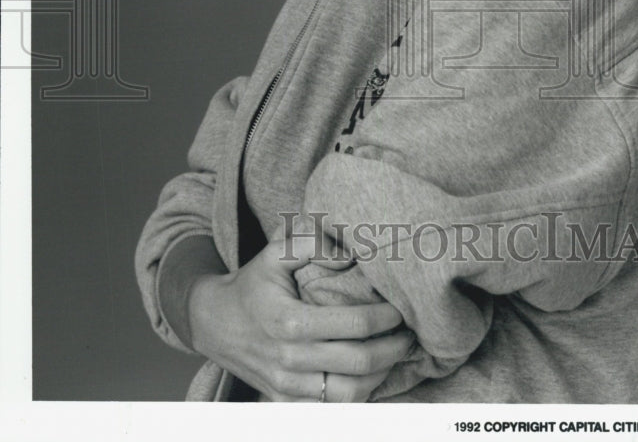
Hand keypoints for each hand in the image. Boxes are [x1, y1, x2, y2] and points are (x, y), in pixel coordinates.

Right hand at [188, 225, 413, 401]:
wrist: (213, 322)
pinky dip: (359, 393)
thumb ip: (312, 244)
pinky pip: (333, 407)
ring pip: (351, 394)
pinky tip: (372, 372)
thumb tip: (348, 255)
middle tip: (410, 333)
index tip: (400, 309)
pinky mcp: (286, 400)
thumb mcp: (275, 252)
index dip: (386, 318)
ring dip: (382, 375)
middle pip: (359, 363)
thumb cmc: (252, 285)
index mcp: (290, 322)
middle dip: (394, 348)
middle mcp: (289, 360)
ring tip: (396, 354)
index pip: (354, 325)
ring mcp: (287, 386)